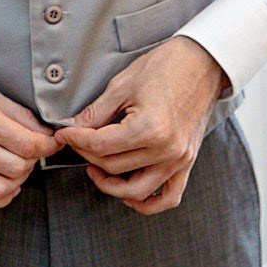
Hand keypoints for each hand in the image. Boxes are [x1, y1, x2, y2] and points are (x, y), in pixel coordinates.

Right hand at [0, 65, 62, 209]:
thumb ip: (17, 113)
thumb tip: (43, 131)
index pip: (26, 144)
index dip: (48, 145)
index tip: (52, 142)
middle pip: (16, 168)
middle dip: (33, 161)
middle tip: (32, 150)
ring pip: (0, 188)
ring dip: (17, 180)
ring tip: (17, 166)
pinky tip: (3, 184)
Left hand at [55, 38, 224, 214]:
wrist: (202, 63)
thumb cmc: (166, 67)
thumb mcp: (123, 85)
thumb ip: (96, 112)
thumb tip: (73, 127)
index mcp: (150, 128)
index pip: (101, 146)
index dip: (76, 139)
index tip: (63, 133)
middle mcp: (167, 150)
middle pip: (114, 167)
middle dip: (87, 154)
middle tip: (76, 141)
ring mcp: (179, 159)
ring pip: (137, 189)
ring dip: (111, 184)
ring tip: (95, 168)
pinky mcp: (187, 162)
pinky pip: (168, 197)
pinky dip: (147, 203)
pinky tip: (128, 194)